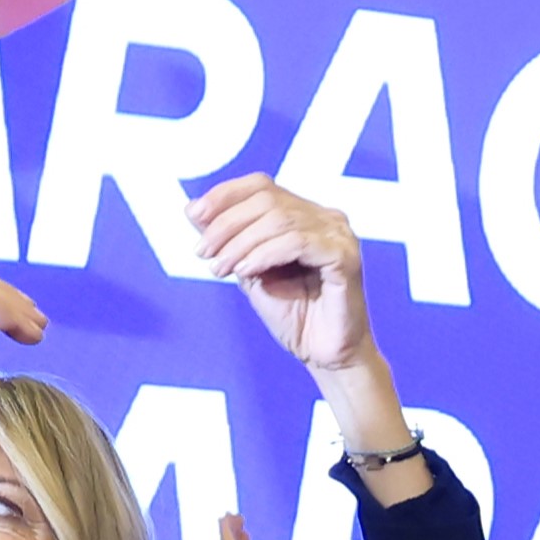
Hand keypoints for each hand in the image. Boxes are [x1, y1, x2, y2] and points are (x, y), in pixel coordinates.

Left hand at [188, 175, 377, 373]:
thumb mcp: (249, 271)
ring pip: (279, 219)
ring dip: (240, 243)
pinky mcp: (346, 256)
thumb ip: (229, 241)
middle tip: (204, 252)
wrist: (324, 355)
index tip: (194, 216)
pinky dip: (264, 254)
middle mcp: (326, 218)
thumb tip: (193, 209)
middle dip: (226, 223)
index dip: (224, 194)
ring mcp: (339, 235)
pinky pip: (297, 242)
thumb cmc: (293, 314)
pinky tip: (246, 272)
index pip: (261, 185)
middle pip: (268, 198)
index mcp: (305, 215)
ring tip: (221, 268)